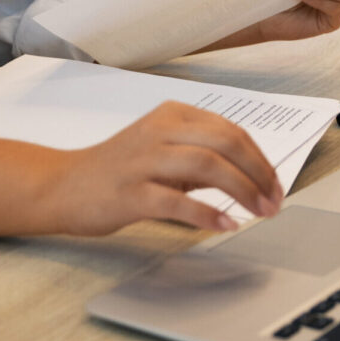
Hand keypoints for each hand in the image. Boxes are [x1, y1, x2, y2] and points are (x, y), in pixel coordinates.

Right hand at [50, 101, 282, 235]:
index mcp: (169, 115)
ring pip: (206, 165)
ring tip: (260, 212)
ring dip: (242, 190)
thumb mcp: (161, 148)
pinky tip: (226, 225)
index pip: (229, 129)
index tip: (275, 184)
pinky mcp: (131, 193)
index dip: (260, 158)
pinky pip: (177, 200)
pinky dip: (207, 213)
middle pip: (224, 141)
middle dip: (258, 172)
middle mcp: (158, 131)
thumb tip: (250, 172)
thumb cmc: (117, 168)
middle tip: (274, 201)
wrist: (64, 185)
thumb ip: (200, 153)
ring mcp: (143, 160)